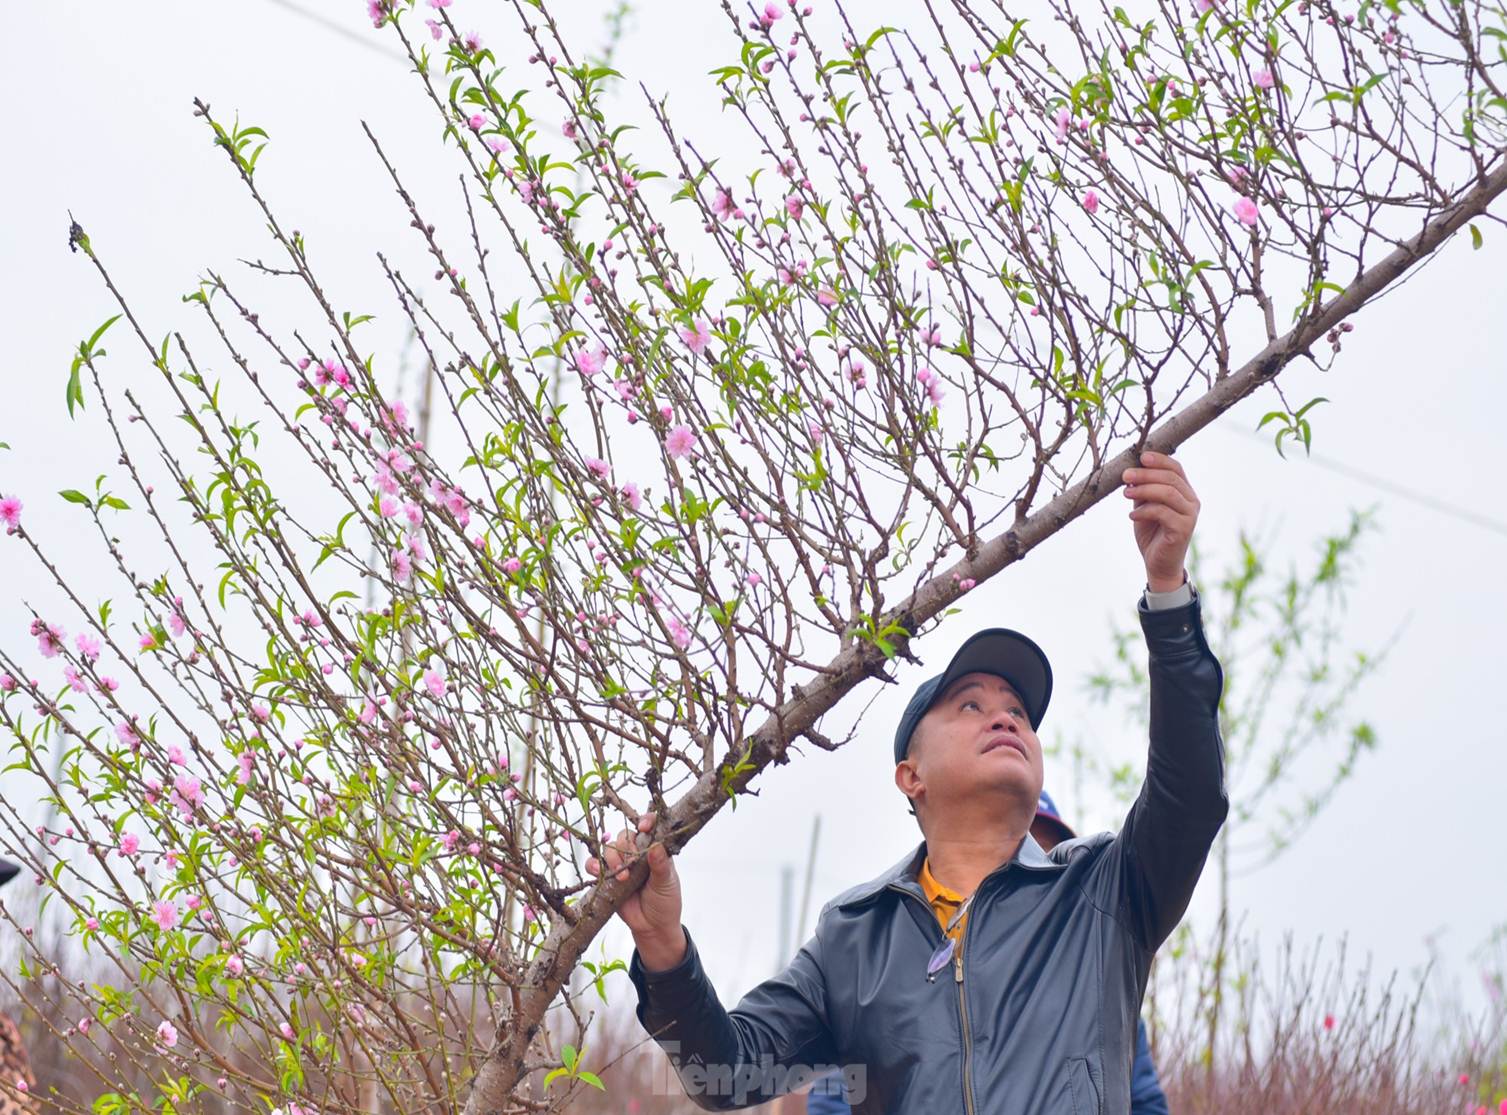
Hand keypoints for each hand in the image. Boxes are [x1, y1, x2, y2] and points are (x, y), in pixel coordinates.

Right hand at [585, 811, 684, 969]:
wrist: (653, 927)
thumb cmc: (665, 902)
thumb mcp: (667, 883)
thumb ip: (661, 865)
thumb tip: (656, 846)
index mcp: (655, 849)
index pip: (649, 827)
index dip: (645, 822)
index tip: (643, 827)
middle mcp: (636, 853)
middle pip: (624, 836)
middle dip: (626, 847)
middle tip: (632, 865)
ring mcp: (621, 865)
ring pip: (608, 848)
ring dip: (611, 858)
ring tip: (621, 876)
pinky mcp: (607, 878)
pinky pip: (594, 865)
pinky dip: (593, 865)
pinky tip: (598, 872)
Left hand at [1121, 450, 1198, 592]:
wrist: (1158, 563)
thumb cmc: (1151, 533)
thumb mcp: (1144, 507)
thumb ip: (1141, 491)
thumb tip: (1130, 472)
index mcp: (1184, 492)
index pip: (1176, 468)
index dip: (1159, 460)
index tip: (1141, 456)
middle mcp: (1191, 501)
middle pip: (1171, 478)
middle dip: (1146, 474)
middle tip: (1125, 475)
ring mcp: (1189, 515)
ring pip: (1168, 493)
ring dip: (1144, 490)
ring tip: (1126, 493)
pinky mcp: (1183, 529)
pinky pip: (1163, 512)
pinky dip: (1144, 511)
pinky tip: (1132, 516)